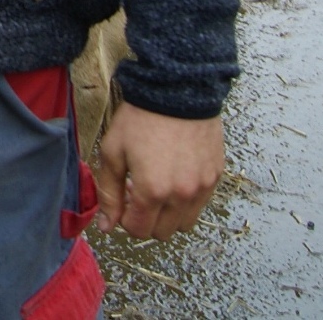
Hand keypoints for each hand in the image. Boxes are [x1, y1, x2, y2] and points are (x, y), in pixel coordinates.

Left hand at [94, 102, 222, 239]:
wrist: (175, 91)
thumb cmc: (140, 119)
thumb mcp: (112, 151)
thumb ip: (108, 193)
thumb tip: (106, 226)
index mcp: (153, 191)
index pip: (139, 230)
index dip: (125, 219)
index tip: (122, 199)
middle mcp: (182, 195)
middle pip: (162, 232)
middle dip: (146, 218)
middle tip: (136, 192)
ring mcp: (202, 188)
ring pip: (184, 224)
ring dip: (167, 214)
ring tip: (156, 185)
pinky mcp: (215, 177)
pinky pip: (200, 204)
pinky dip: (185, 201)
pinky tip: (173, 176)